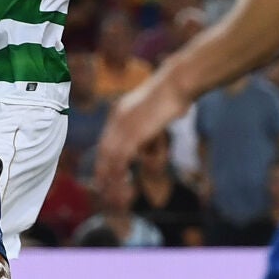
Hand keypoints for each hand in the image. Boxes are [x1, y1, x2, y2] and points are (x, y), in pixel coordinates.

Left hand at [96, 76, 191, 197]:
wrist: (176, 83)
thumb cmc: (173, 96)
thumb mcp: (154, 114)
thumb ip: (147, 134)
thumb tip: (146, 153)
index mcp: (118, 112)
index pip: (105, 140)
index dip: (103, 159)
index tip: (103, 173)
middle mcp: (116, 119)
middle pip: (103, 151)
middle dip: (102, 171)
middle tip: (101, 189)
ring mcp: (123, 126)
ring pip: (110, 159)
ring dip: (110, 178)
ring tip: (112, 194)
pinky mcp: (132, 134)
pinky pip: (121, 160)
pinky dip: (120, 175)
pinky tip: (122, 185)